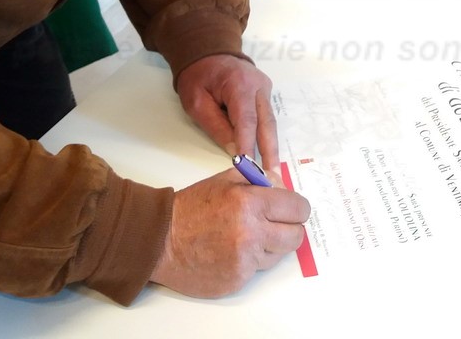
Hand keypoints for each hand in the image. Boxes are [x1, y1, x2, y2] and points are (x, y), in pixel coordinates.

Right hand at [149, 168, 310, 296]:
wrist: (161, 240)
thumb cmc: (192, 208)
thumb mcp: (226, 181)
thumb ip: (259, 180)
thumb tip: (283, 185)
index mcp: (251, 203)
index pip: (299, 209)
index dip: (296, 208)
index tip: (290, 209)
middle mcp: (252, 233)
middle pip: (296, 236)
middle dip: (289, 228)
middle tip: (274, 224)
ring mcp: (245, 260)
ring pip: (279, 254)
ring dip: (269, 246)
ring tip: (246, 236)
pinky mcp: (238, 279)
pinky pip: (258, 270)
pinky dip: (250, 261)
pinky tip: (231, 251)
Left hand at [176, 55, 279, 170]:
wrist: (208, 53)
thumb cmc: (198, 77)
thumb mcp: (196, 103)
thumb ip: (216, 126)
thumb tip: (234, 150)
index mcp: (239, 84)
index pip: (246, 120)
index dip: (248, 144)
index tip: (249, 166)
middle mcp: (259, 86)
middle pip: (266, 123)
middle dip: (269, 151)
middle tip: (273, 176)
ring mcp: (265, 89)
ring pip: (270, 122)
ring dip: (271, 147)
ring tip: (273, 171)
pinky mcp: (265, 94)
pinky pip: (266, 117)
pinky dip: (266, 136)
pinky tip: (268, 155)